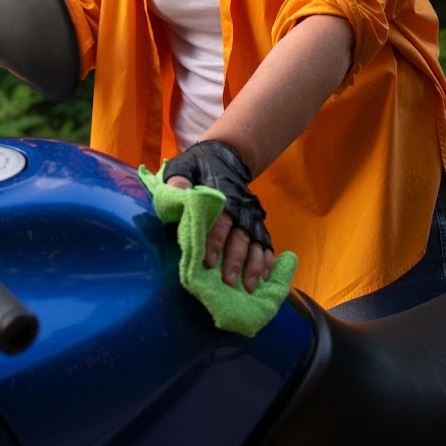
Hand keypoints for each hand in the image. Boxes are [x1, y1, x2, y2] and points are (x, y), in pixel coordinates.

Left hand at [162, 140, 274, 292]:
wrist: (227, 158)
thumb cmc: (200, 167)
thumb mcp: (185, 168)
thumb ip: (180, 181)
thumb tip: (178, 195)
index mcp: (223, 197)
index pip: (220, 222)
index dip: (214, 242)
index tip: (208, 262)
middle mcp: (241, 211)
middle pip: (240, 238)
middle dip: (234, 261)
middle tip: (227, 282)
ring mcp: (251, 219)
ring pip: (255, 245)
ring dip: (253, 266)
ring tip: (248, 288)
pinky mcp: (258, 225)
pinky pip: (266, 245)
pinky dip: (266, 262)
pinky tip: (264, 279)